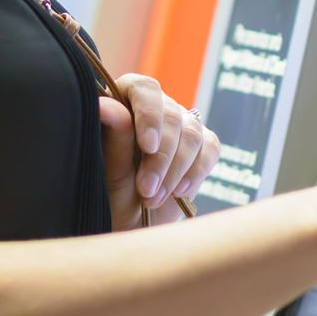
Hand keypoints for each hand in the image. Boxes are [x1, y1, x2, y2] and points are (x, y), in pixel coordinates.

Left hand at [99, 75, 220, 229]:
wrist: (130, 226)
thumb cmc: (111, 196)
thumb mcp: (109, 172)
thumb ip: (114, 138)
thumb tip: (107, 106)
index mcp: (124, 101)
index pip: (144, 88)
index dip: (149, 114)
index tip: (147, 146)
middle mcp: (155, 108)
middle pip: (171, 116)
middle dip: (161, 157)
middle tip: (146, 190)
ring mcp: (180, 126)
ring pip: (192, 134)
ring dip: (176, 170)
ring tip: (154, 198)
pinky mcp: (201, 147)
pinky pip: (210, 148)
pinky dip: (196, 171)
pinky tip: (179, 192)